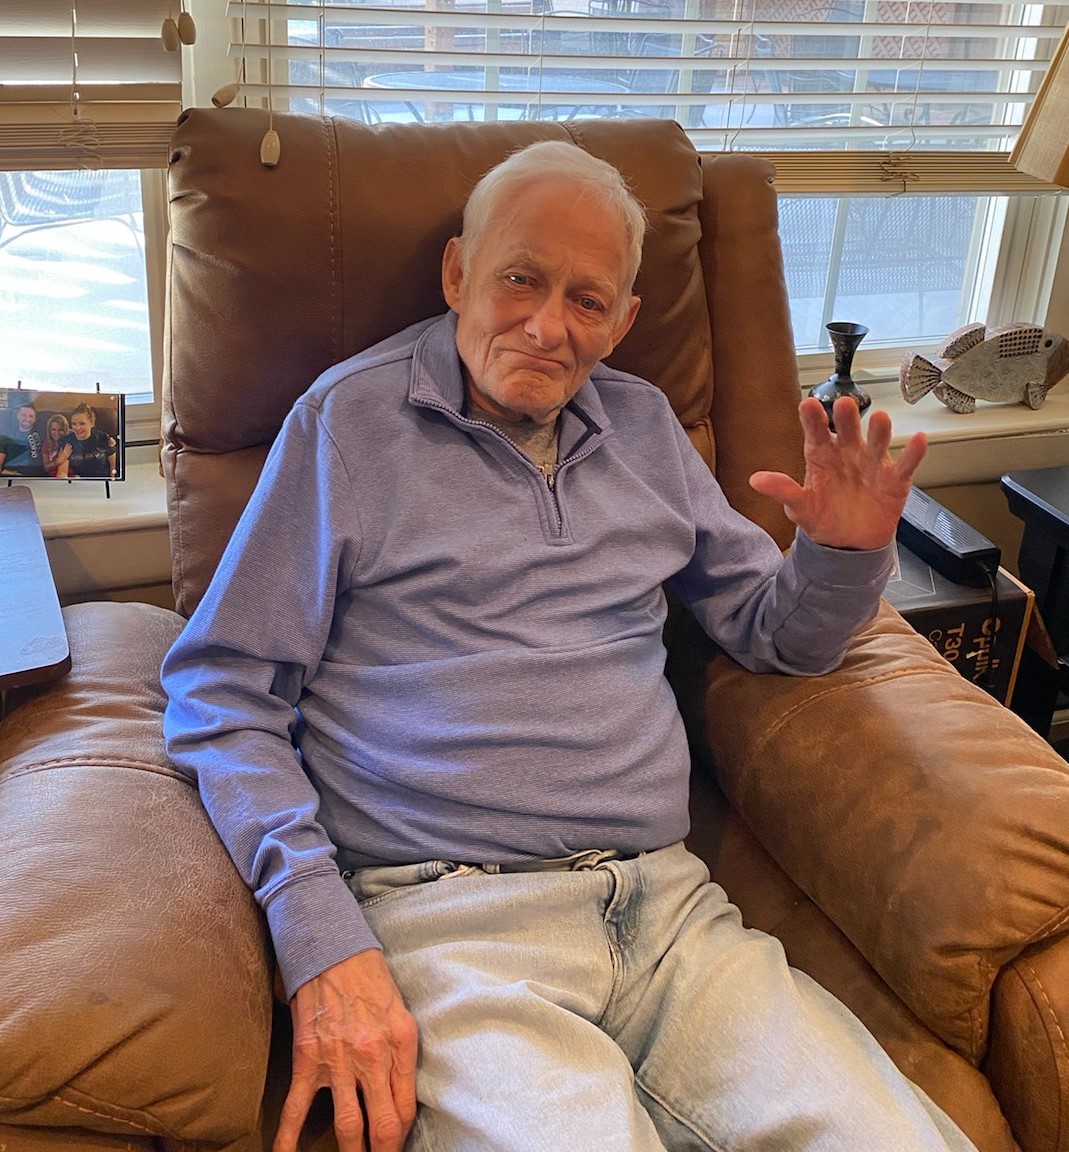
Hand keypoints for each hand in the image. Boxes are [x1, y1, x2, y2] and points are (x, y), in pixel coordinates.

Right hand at [274, 950, 418, 1151]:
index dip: (400, 1138)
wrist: (334, 951)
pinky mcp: (307, 1058)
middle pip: (381, 1126)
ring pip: (347, 1126)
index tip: (395, 1148)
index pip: (405, 1109)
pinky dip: (288, 1139)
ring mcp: (338, 1061)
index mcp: (400, 1045)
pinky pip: (296, 1108)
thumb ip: (402, 1057)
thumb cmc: (372, 982)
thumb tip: (401, 1101)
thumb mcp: (402, 1016)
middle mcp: (372, 1056)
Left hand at [748, 396, 926, 550]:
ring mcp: (873, 464)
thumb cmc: (823, 517)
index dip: (812, 419)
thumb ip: (782, 490)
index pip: (815, 433)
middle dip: (847, 418)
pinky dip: (914, 453)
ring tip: (881, 419)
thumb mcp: (799, 507)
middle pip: (848, 431)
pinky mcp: (895, 480)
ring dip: (880, 431)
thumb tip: (755, 480)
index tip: (807, 405)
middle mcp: (848, 453)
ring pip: (877, 442)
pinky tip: (919, 439)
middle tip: (844, 404)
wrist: (849, 544)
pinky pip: (906, 464)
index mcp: (822, 456)